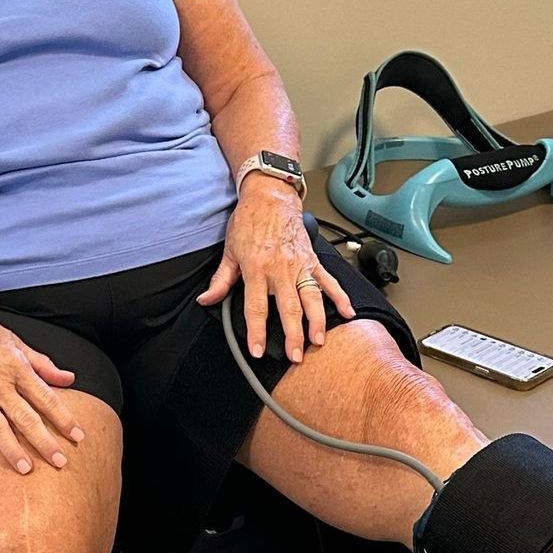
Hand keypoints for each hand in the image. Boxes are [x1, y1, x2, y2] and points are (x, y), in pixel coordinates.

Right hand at [0, 309, 85, 478]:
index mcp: (15, 367)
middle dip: (44, 441)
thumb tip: (68, 378)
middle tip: (59, 462)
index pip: (45, 397)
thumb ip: (42, 363)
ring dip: (11, 449)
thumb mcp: (14, 341)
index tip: (77, 435)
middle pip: (24, 417)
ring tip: (25, 469)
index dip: (63, 418)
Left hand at [196, 179, 354, 362]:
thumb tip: (206, 300)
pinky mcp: (313, 260)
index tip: (258, 350)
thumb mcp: (229, 251)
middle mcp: (280, 269)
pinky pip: (329, 281)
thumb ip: (220, 281)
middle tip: (296, 356)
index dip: (256, 332)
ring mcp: (300, 265)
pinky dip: (340, 297)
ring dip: (317, 321)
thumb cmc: (249, 222)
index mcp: (256, 269)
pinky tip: (347, 313)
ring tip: (318, 341)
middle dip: (293, 334)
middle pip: (288, 307)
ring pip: (311, 297)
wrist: (270, 197)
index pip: (256, 307)